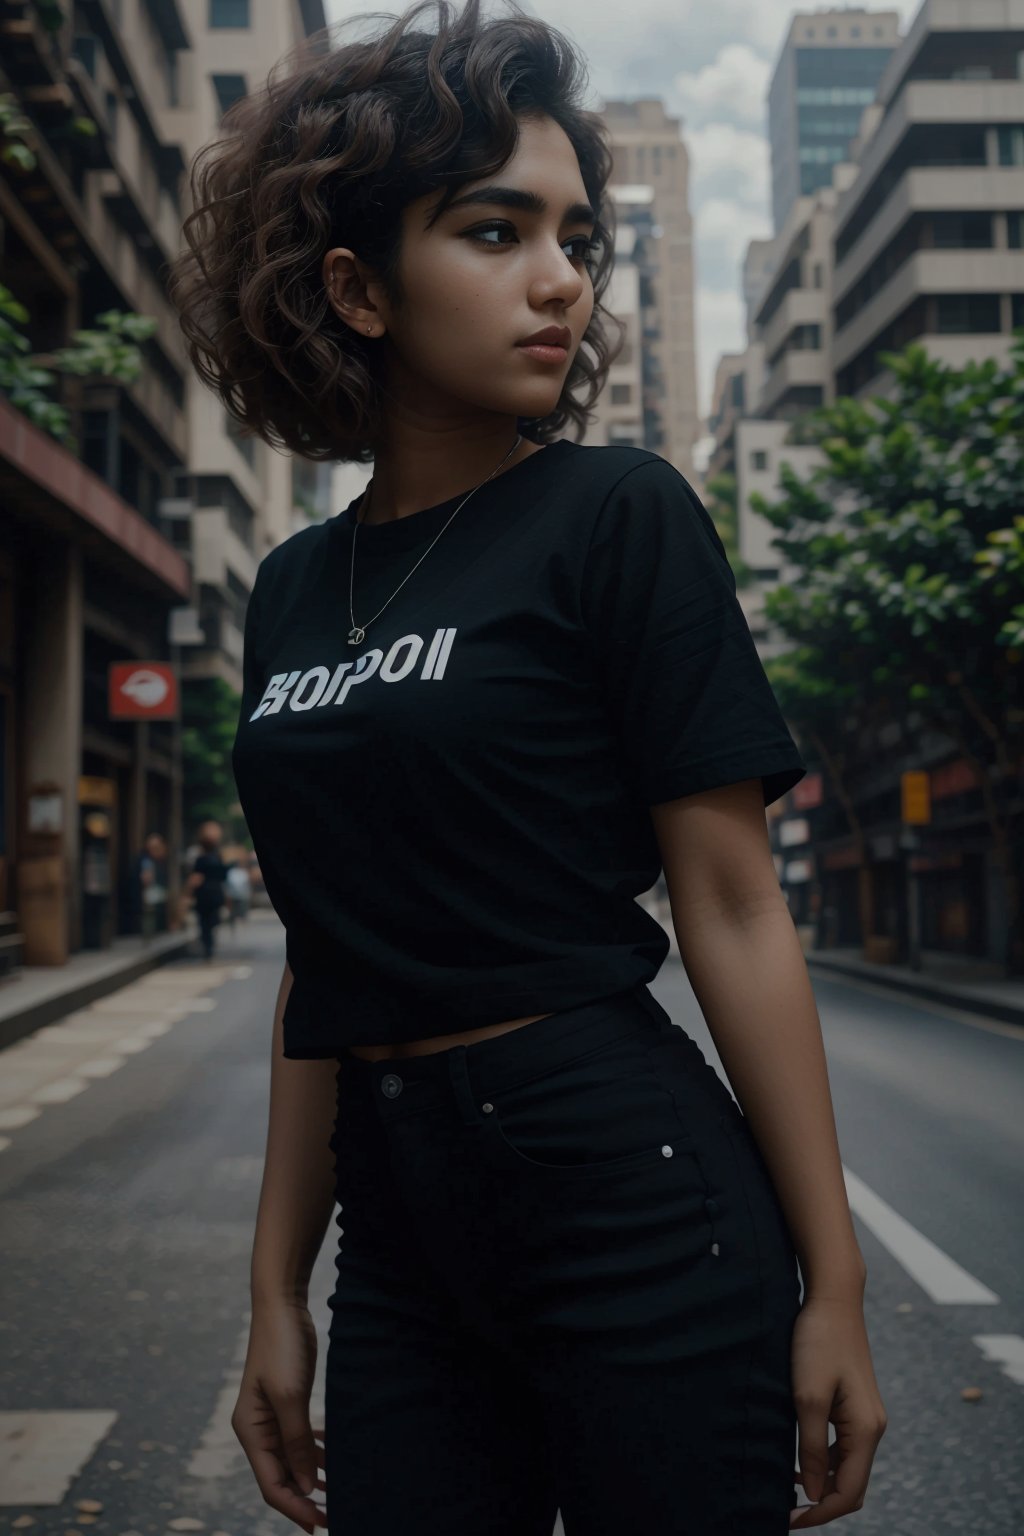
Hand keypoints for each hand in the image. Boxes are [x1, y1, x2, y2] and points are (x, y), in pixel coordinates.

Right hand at [231, 1300, 326, 1531]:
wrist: (282, 1305)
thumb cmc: (282, 1347)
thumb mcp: (290, 1397)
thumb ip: (297, 1442)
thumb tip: (306, 1487)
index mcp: (250, 1432)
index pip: (271, 1484)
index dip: (294, 1507)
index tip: (319, 1525)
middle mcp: (257, 1429)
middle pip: (280, 1476)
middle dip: (303, 1498)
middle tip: (333, 1517)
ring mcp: (271, 1417)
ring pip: (291, 1460)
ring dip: (311, 1479)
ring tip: (337, 1496)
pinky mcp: (286, 1403)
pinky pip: (299, 1439)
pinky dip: (314, 1453)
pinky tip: (332, 1463)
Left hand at [788, 1295, 886, 1526]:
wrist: (833, 1298)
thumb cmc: (818, 1343)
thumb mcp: (808, 1397)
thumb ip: (813, 1448)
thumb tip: (815, 1494)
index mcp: (866, 1430)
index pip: (848, 1492)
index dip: (820, 1513)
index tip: (787, 1521)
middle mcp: (872, 1429)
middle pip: (852, 1486)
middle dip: (822, 1505)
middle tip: (785, 1513)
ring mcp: (865, 1417)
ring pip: (847, 1468)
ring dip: (822, 1485)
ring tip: (787, 1494)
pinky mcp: (854, 1406)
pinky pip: (843, 1448)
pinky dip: (824, 1464)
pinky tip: (799, 1464)